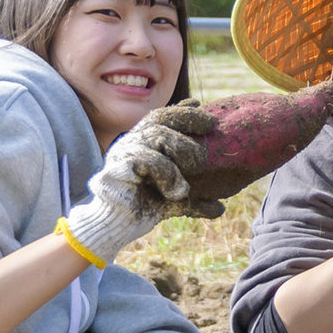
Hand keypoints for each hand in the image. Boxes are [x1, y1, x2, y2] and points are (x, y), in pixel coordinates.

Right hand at [60, 107, 225, 263]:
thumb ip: (193, 199)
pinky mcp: (118, 168)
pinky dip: (169, 174)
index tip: (198, 104)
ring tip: (197, 163)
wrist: (112, 227)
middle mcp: (131, 143)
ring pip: (157, 135)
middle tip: (210, 123)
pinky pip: (150, 161)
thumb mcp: (172, 199)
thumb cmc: (140, 209)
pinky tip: (178, 191)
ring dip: (183, 147)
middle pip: (160, 118)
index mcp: (142, 144)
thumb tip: (221, 208)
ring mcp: (122, 152)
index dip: (180, 110)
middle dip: (188, 118)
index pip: (161, 118)